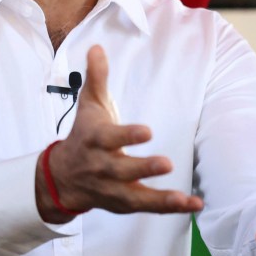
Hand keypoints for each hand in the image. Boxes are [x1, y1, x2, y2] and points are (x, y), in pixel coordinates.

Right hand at [35, 45, 203, 222]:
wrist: (61, 177)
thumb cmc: (83, 135)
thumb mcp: (88, 105)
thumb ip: (96, 78)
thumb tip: (97, 47)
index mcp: (95, 140)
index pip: (109, 138)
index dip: (127, 135)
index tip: (147, 131)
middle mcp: (102, 167)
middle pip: (122, 170)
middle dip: (143, 168)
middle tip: (166, 163)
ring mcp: (112, 189)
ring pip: (135, 196)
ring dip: (161, 199)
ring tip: (186, 199)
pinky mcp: (123, 204)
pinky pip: (147, 208)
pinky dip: (169, 208)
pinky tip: (194, 204)